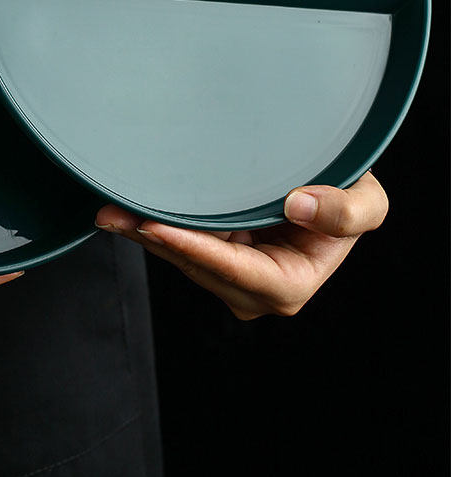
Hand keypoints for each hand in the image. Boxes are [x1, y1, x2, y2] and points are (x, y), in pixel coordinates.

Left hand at [95, 171, 387, 319]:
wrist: (330, 185)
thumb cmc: (350, 194)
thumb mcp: (367, 201)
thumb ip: (345, 211)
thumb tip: (298, 206)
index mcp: (288, 286)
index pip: (233, 270)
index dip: (194, 249)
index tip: (156, 226)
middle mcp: (252, 292)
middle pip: (196, 266)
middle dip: (154, 241)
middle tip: (113, 214)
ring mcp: (228, 277)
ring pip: (179, 257)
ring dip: (143, 234)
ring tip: (109, 211)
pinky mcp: (212, 256)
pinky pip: (177, 243)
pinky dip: (149, 227)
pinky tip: (122, 212)